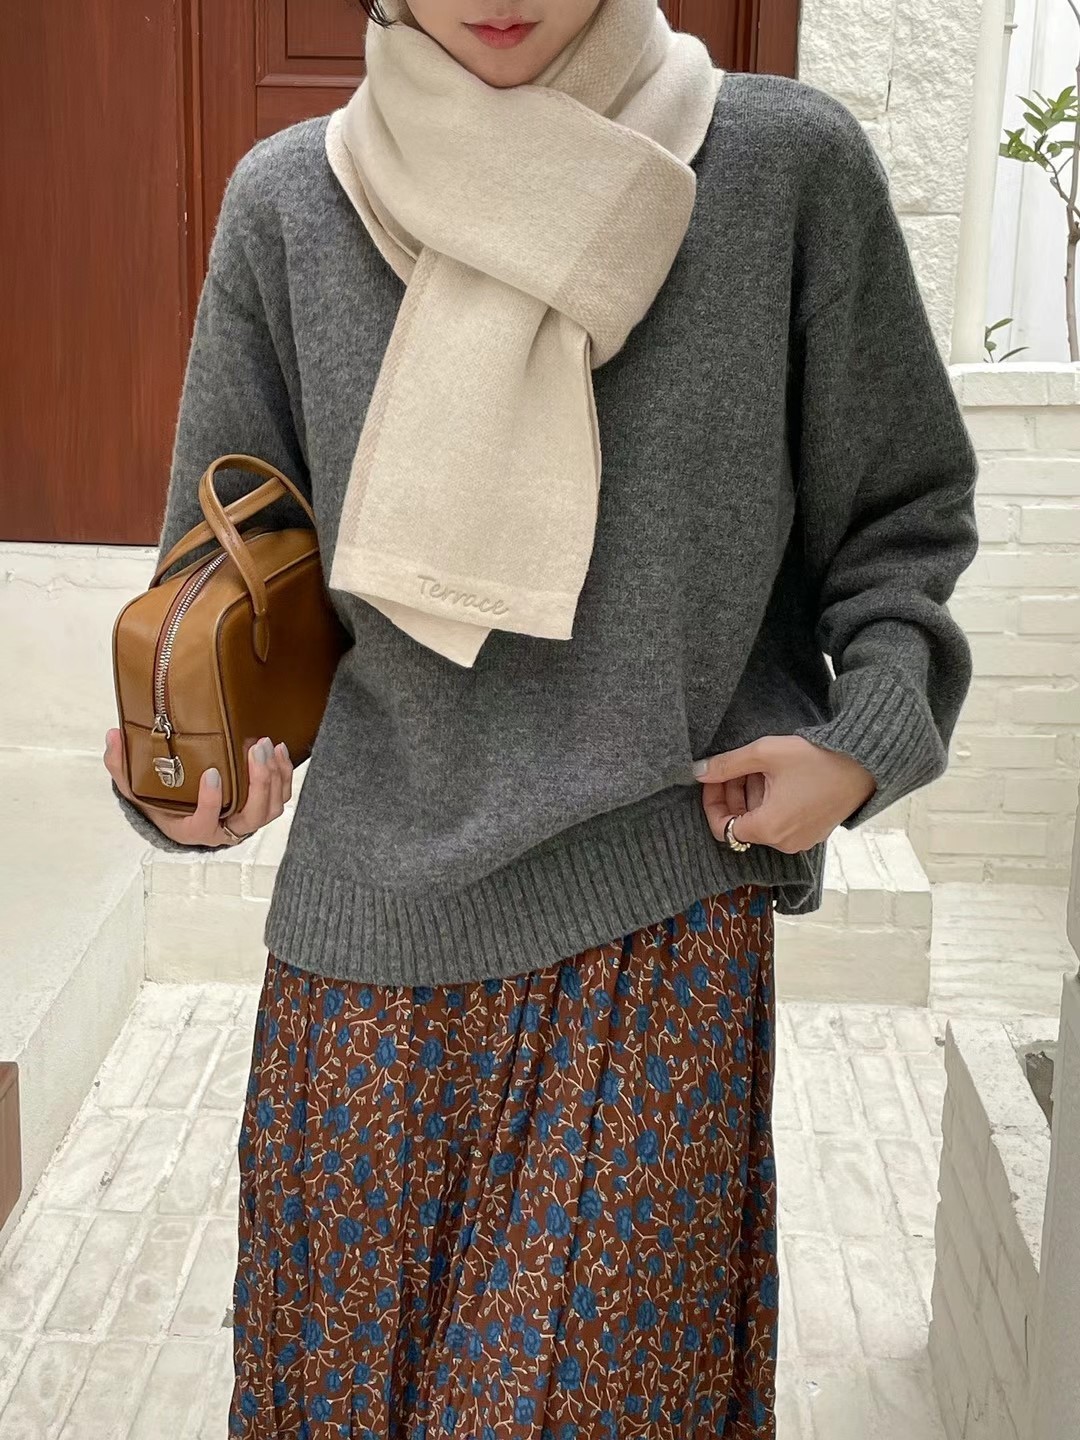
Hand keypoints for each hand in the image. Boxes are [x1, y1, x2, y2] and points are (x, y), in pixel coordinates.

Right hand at [104, 729, 293, 847]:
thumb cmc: (158, 800)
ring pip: (270, 809)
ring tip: (267, 746)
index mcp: (192, 829)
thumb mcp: (134, 786)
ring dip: (274, 778)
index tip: (211, 774)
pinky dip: (284, 776)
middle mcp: (223, 830)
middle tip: (255, 750)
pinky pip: (279, 798)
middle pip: (251, 816)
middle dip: (258, 783)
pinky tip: (279, 751)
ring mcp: (244, 822)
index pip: (206, 822)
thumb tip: (113, 736)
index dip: (212, 803)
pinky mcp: (259, 808)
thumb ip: (121, 765)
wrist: (179, 813)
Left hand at [693, 735, 876, 852]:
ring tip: (758, 766)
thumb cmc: (817, 758)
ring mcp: (801, 840)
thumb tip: (698, 771)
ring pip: (761, 821)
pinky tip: (776, 776)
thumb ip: (727, 765)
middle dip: (732, 795)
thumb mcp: (765, 754)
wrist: (865, 762)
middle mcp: (784, 843)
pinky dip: (771, 802)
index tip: (713, 778)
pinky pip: (781, 822)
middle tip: (734, 766)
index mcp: (769, 829)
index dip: (712, 802)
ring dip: (751, 796)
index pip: (723, 827)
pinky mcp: (813, 832)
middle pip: (742, 824)